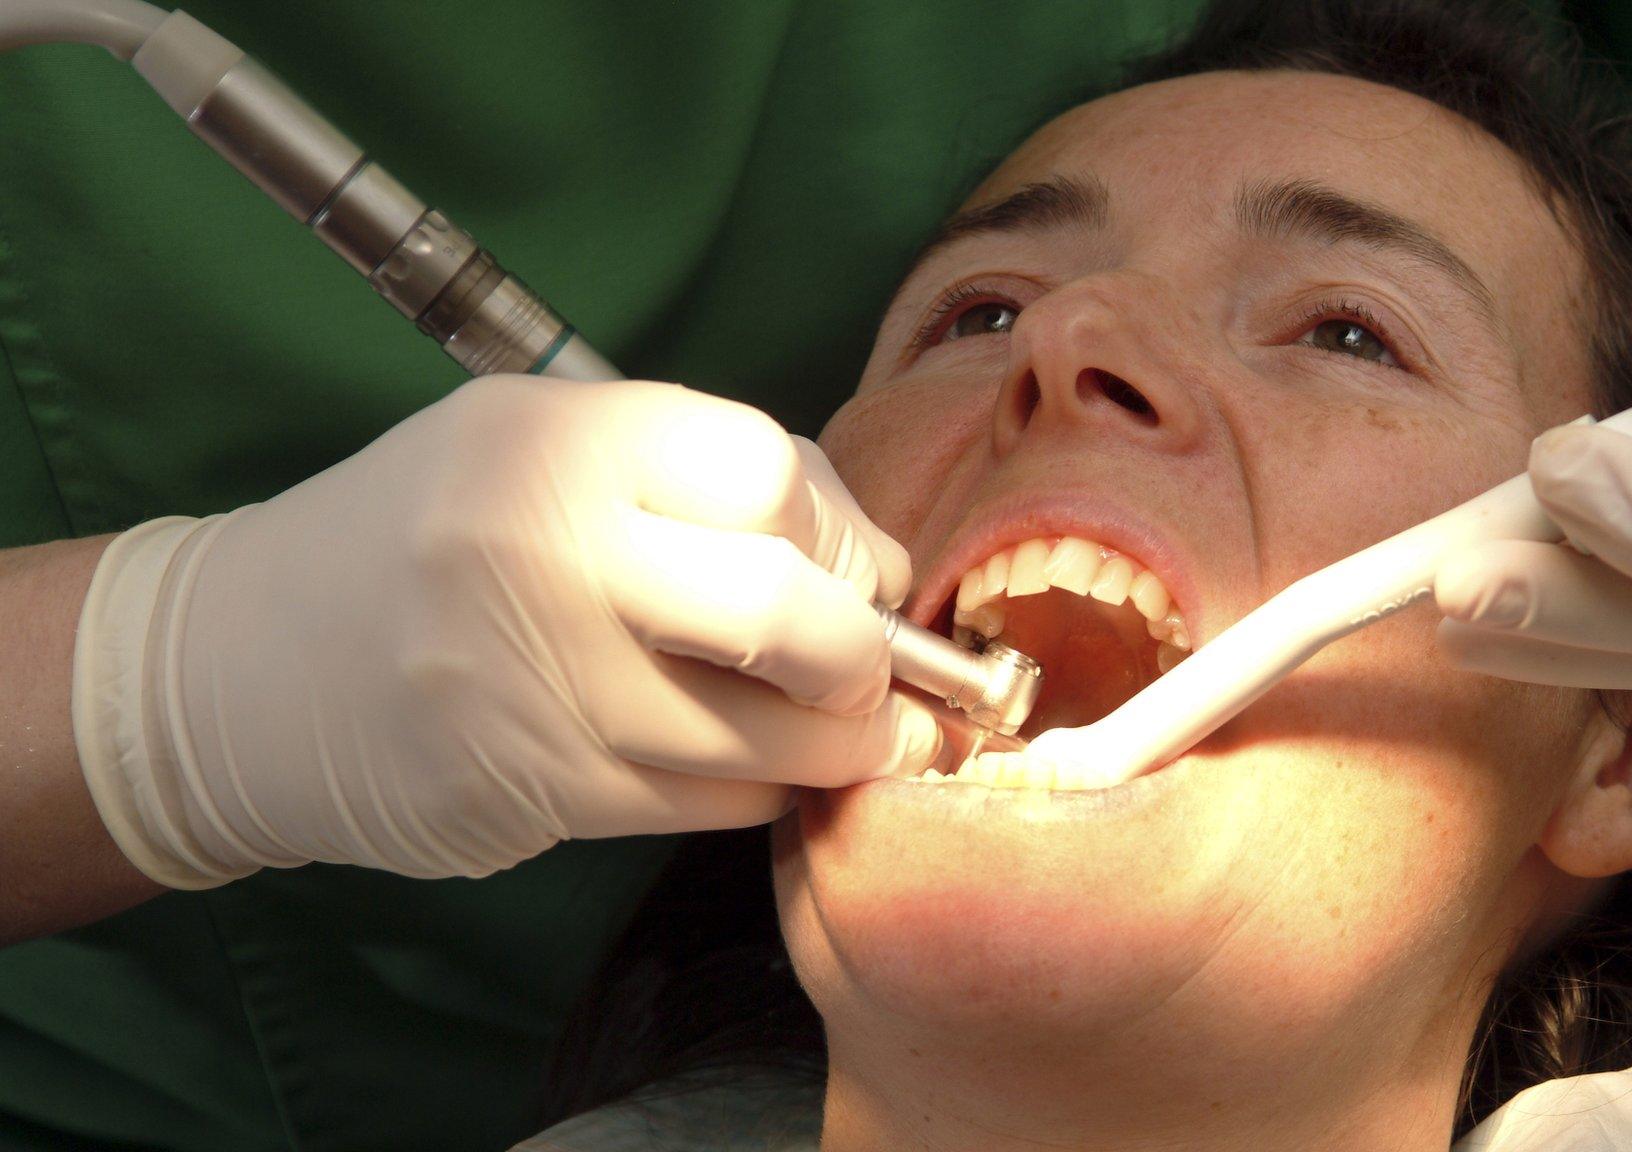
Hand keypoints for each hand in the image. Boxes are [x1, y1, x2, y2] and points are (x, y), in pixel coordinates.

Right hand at [73, 376, 940, 886]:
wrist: (244, 666)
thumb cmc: (432, 537)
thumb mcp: (542, 446)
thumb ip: (699, 479)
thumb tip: (874, 565)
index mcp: (559, 442)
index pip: (769, 470)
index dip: (831, 525)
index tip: (834, 561)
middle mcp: (548, 556)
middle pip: (789, 613)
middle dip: (866, 656)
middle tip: (868, 670)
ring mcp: (539, 686)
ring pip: (767, 738)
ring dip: (833, 744)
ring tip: (832, 728)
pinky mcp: (537, 794)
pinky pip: (711, 802)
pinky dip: (758, 787)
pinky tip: (738, 762)